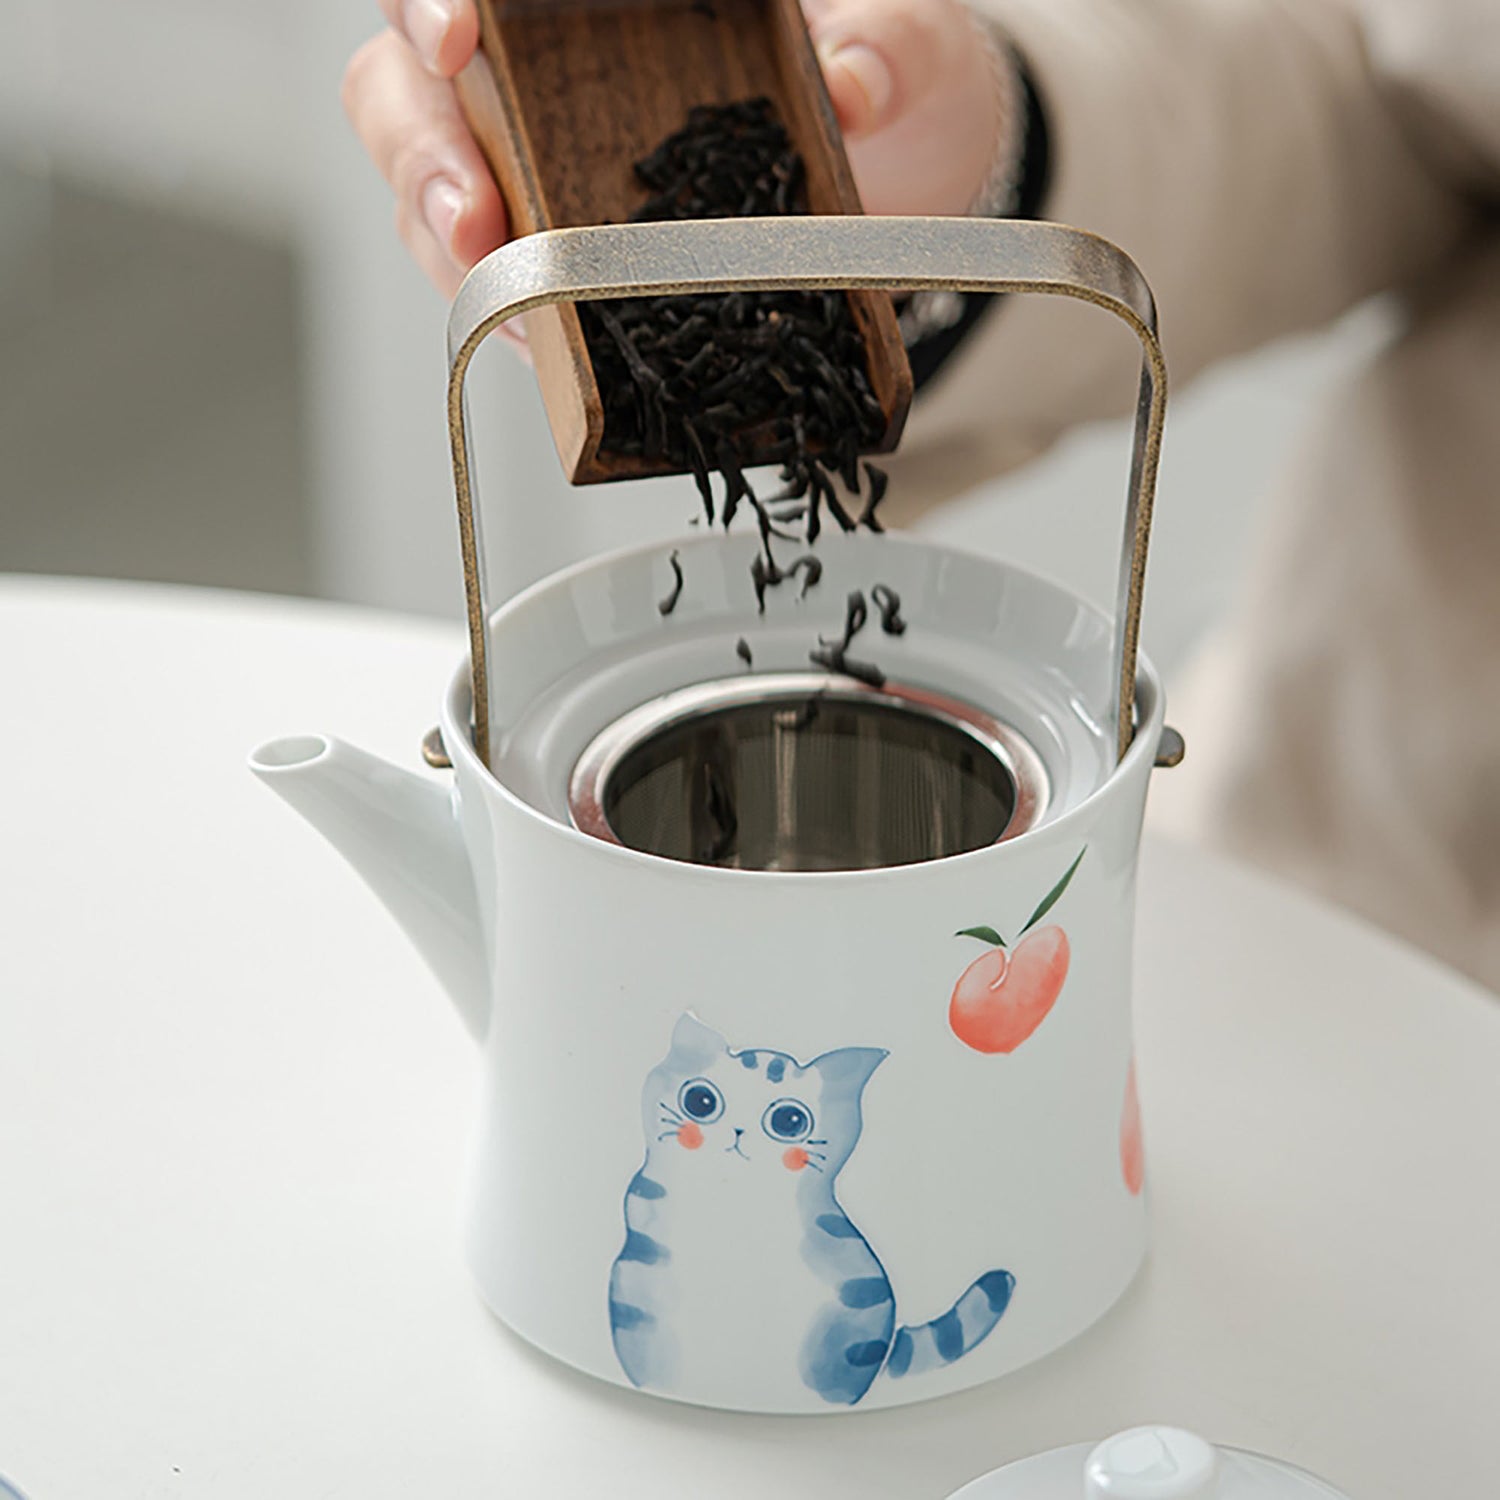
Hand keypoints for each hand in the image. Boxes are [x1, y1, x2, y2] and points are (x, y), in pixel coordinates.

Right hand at [342, 0, 1004, 299]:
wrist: (907, 173)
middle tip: (473, 215)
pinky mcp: (564, 269)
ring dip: (453, 254)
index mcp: (595, 0)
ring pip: (434, 201)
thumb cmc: (882, 80)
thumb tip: (855, 87)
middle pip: (409, 97)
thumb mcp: (904, 45)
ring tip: (500, 289)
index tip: (460, 36)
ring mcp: (541, 175)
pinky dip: (512, 319)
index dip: (430, 4)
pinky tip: (541, 339)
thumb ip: (883, 47)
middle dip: (426, 158)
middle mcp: (541, 81)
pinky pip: (504, 294)